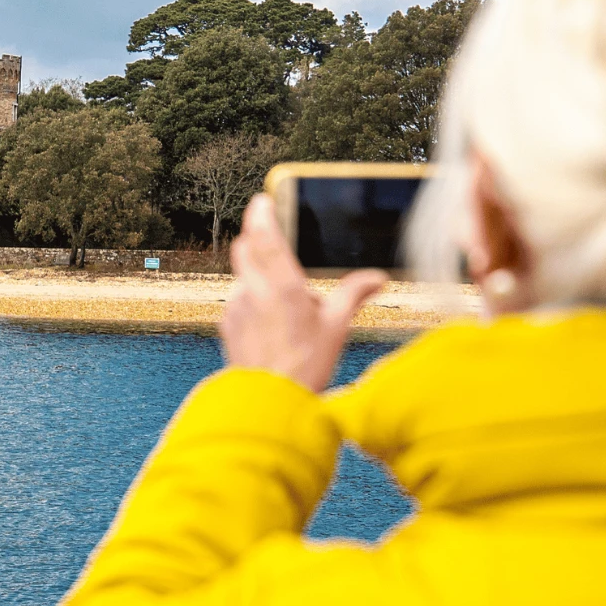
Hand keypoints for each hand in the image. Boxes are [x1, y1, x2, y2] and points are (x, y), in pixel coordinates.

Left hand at [221, 194, 388, 392]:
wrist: (268, 405)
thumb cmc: (305, 368)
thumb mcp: (337, 329)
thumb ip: (354, 295)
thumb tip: (378, 278)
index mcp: (283, 287)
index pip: (266, 236)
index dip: (262, 214)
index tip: (262, 200)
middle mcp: (254, 292)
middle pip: (245, 249)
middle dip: (256, 240)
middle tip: (274, 244)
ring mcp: (236, 308)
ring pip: (243, 278)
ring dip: (258, 279)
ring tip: (284, 307)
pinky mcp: (227, 325)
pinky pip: (238, 302)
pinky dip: (251, 304)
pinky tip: (269, 327)